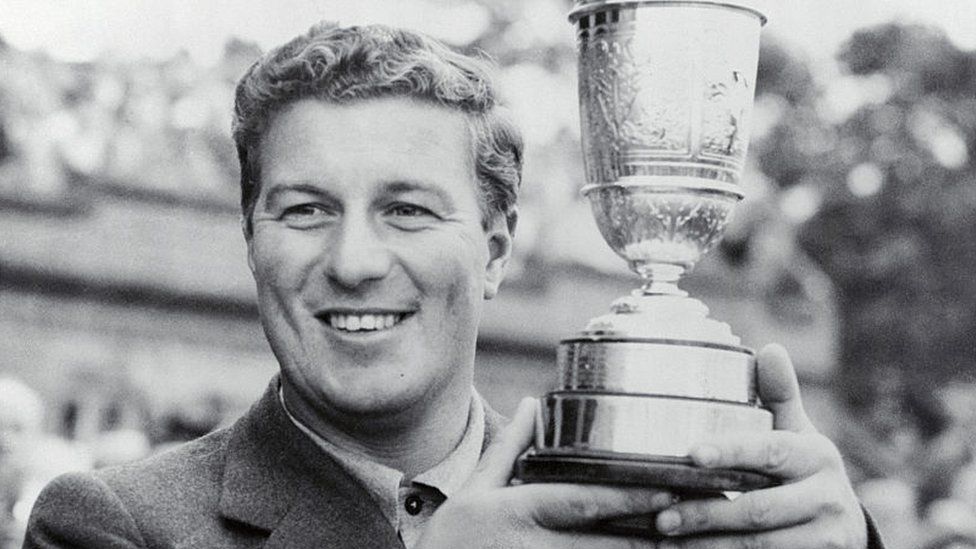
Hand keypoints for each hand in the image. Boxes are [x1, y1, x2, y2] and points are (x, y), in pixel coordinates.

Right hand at [418, 398, 674, 547]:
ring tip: (696, 543)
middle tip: (703, 519)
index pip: (581, 503)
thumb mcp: (476, 490)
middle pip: (609, 546)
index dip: (628, 498)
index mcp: (515, 512)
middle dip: (658, 534)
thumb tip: (536, 403)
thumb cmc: (452, 541)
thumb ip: (509, 449)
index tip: (670, 489)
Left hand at [652, 344, 867, 548]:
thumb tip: (770, 349)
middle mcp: (829, 496)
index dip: (731, 451)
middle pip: (758, 509)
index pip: (769, 450)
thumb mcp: (797, 435)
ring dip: (709, 545)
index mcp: (817, 455)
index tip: (691, 453)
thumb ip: (779, 397)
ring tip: (667, 540)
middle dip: (707, 514)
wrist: (846, 529)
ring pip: (760, 545)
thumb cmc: (803, 471)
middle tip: (663, 517)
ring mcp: (828, 535)